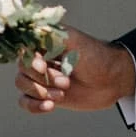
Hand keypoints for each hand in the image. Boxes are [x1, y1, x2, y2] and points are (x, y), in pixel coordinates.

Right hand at [15, 28, 135, 114]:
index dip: (31, 62)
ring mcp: (41, 78)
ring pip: (22, 86)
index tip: (43, 67)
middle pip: (22, 70)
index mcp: (45, 43)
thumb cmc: (96, 57)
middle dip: (43, 79)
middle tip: (66, 82)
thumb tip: (30, 30)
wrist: (113, 80)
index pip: (24, 51)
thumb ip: (51, 35)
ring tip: (63, 93)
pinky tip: (50, 106)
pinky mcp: (45, 95)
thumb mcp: (74, 41)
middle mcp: (40, 59)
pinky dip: (34, 106)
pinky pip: (25, 102)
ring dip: (41, 92)